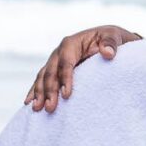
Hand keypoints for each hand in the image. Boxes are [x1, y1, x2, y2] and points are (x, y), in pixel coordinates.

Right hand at [23, 25, 140, 112]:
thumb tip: (108, 53)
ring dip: (39, 93)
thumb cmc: (112, 39)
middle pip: (51, 72)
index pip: (66, 62)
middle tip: (50, 108)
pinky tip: (30, 103)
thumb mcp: (115, 36)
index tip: (67, 95)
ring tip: (37, 109)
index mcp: (71, 43)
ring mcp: (55, 61)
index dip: (65, 78)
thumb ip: (111, 43)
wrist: (108, 40)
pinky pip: (42, 80)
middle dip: (49, 90)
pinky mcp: (55, 69)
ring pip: (43, 77)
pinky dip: (35, 91)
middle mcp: (59, 51)